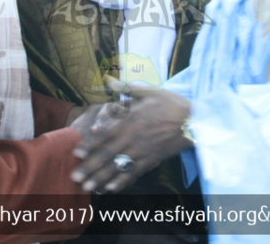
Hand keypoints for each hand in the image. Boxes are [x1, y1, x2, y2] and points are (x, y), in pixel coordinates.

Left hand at [71, 83, 191, 192]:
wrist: (194, 121)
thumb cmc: (171, 103)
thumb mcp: (149, 91)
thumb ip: (126, 88)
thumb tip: (108, 80)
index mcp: (130, 119)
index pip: (105, 133)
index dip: (90, 143)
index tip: (76, 152)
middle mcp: (133, 137)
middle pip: (107, 154)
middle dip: (90, 166)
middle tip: (74, 176)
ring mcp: (142, 151)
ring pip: (118, 167)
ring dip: (101, 178)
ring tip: (87, 187)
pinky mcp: (151, 160)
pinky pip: (134, 173)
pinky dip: (122, 182)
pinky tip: (110, 189)